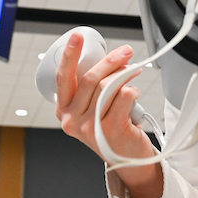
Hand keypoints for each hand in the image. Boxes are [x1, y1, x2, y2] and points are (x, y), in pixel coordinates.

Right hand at [55, 32, 161, 197]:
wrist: (127, 160)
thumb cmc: (110, 130)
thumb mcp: (92, 109)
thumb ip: (91, 89)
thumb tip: (107, 59)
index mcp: (64, 111)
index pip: (63, 78)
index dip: (70, 55)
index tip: (77, 37)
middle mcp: (72, 120)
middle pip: (91, 79)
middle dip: (110, 61)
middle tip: (125, 52)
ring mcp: (90, 127)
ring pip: (108, 86)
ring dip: (125, 76)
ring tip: (133, 76)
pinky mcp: (110, 130)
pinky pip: (124, 97)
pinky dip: (133, 92)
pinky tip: (134, 97)